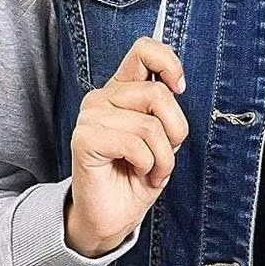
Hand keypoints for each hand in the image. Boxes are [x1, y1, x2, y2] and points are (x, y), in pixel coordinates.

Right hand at [64, 37, 189, 257]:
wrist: (114, 215)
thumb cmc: (138, 176)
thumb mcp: (163, 138)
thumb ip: (165, 110)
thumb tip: (175, 86)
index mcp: (122, 90)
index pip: (143, 50)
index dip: (169, 63)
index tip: (180, 87)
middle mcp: (103, 98)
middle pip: (158, 94)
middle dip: (174, 132)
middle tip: (165, 155)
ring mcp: (90, 117)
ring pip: (150, 125)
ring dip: (162, 157)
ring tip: (151, 170)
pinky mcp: (84, 139)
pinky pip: (135, 144)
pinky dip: (147, 165)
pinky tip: (138, 173)